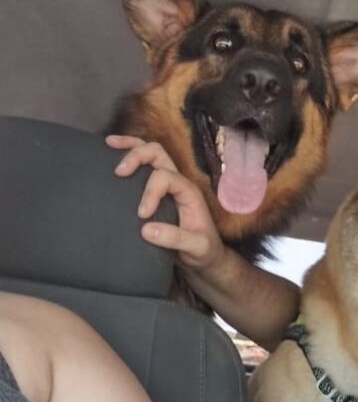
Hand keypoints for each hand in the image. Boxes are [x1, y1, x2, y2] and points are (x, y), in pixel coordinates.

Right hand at [106, 135, 225, 272]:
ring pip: (150, 154)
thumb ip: (175, 239)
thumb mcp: (196, 247)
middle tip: (119, 171)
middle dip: (137, 155)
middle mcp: (177, 183)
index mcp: (188, 191)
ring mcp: (167, 185)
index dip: (150, 192)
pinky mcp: (156, 192)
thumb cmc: (204, 251)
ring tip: (109, 144)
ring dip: (130, 147)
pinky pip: (143, 168)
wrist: (206, 257)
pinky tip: (112, 157)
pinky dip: (128, 158)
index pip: (165, 177)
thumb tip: (145, 229)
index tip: (142, 215)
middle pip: (157, 153)